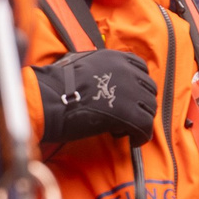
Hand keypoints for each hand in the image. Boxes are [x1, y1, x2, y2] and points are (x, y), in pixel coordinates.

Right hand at [35, 50, 155, 144]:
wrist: (47, 99)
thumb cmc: (56, 84)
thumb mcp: (81, 62)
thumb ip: (99, 67)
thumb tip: (103, 79)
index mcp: (116, 57)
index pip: (141, 68)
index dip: (139, 85)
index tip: (131, 96)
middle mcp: (127, 71)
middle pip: (149, 90)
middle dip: (141, 103)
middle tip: (127, 116)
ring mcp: (130, 92)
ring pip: (150, 108)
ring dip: (141, 120)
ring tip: (124, 129)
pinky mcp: (128, 113)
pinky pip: (145, 127)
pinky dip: (141, 136)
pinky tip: (132, 141)